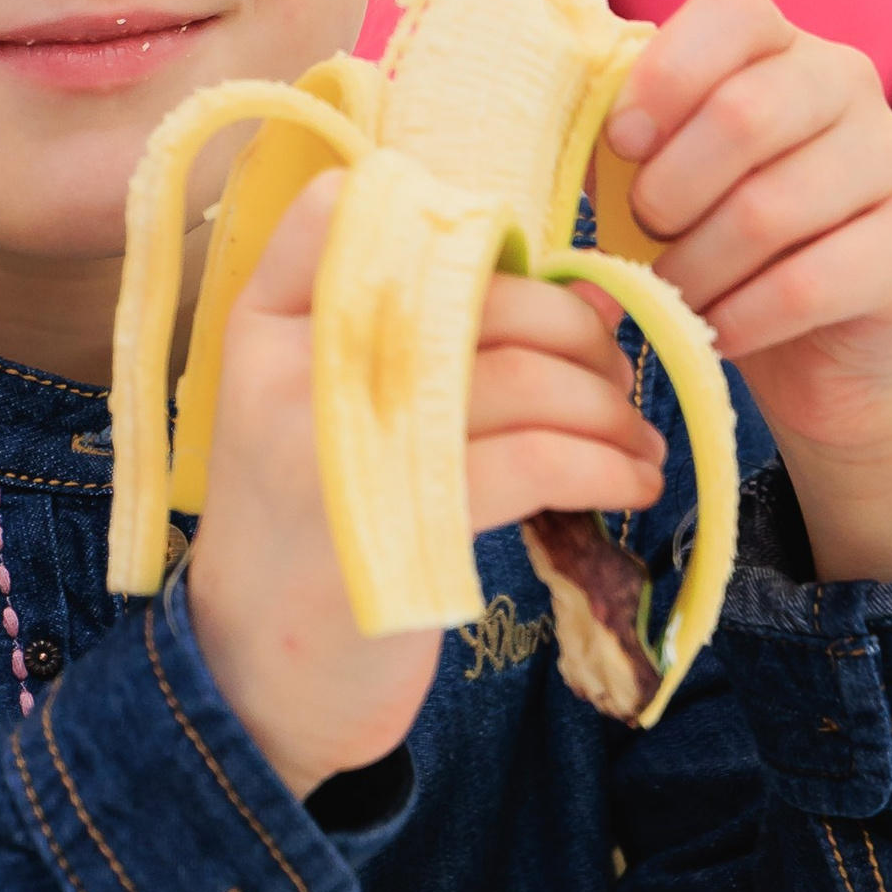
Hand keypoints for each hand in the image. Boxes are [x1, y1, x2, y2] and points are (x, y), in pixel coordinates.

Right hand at [185, 169, 665, 797]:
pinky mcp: (399, 522)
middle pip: (470, 294)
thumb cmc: (315, 531)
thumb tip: (589, 292)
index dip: (454, 228)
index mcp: (263, 323)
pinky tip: (628, 482)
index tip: (515, 282)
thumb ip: (418, 343)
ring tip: (634, 442)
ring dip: (606, 407)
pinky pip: (538, 459)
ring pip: (519, 377)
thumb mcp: (324, 416)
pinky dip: (605, 465)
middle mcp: (290, 366)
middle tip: (615, 377)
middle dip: (570, 332)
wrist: (257, 682)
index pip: (344, 208)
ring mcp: (336, 445)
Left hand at [604, 0, 891, 582]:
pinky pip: (808, 283)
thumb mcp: (668, 186)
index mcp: (782, 48)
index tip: (622, 144)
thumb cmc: (728, 255)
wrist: (837, 357)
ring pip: (768, 209)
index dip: (664, 75)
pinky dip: (742, 318)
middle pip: (745, 113)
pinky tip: (723, 330)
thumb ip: (623, 147)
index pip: (733, 10)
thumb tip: (536, 132)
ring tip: (676, 295)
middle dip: (668, 191)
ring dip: (696, 268)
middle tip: (644, 236)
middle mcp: (850, 86)